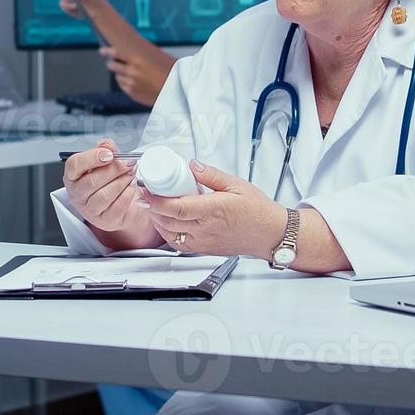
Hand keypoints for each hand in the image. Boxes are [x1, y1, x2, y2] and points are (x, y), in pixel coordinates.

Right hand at [62, 139, 146, 233]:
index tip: (109, 154)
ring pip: (104, 196)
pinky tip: (132, 186)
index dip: (91, 158)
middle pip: (91, 181)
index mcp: (73, 177)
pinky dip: (127, 194)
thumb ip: (105, 149)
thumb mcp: (106, 162)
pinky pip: (116, 207)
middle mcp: (77, 195)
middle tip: (128, 162)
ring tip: (131, 173)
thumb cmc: (109, 181)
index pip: (74, 165)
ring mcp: (89, 210)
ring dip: (121, 182)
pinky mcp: (104, 221)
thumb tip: (107, 144)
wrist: (120, 203)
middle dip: (114, 169)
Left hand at [99, 42, 175, 105]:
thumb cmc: (169, 74)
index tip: (102, 50)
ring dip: (121, 74)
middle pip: (112, 66)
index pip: (116, 54)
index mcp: (138, 61)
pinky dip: (126, 84)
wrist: (176, 92)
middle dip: (112, 64)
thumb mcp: (156, 60)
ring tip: (132, 75)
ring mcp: (131, 84)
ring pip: (118, 77)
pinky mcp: (132, 94)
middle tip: (114, 63)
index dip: (107, 51)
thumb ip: (141, 57)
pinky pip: (123, 86)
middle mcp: (132, 72)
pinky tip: (135, 83)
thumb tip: (130, 54)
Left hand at [138, 161, 286, 259]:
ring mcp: (204, 242)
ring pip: (170, 235)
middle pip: (168, 222)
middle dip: (151, 208)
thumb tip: (192, 165)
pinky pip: (179, 245)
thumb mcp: (236, 184)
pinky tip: (166, 222)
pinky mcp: (204, 250)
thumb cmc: (257, 211)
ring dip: (157, 221)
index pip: (176, 208)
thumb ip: (211, 175)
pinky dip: (167, 233)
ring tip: (152, 206)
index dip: (156, 200)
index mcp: (213, 210)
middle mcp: (206, 229)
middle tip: (144, 193)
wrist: (270, 234)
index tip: (145, 189)